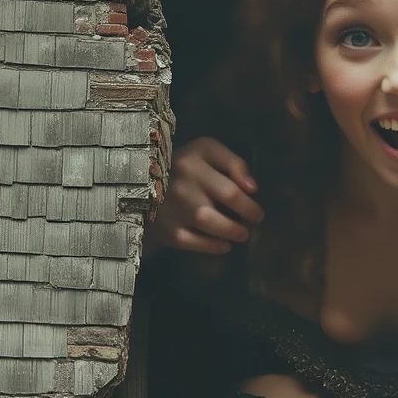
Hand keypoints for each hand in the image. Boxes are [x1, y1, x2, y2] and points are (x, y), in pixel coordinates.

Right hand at [144, 137, 262, 256]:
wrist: (141, 188)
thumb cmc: (184, 168)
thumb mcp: (206, 152)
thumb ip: (232, 162)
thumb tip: (252, 188)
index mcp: (193, 161)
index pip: (231, 182)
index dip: (250, 199)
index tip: (256, 206)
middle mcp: (182, 182)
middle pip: (228, 197)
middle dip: (249, 212)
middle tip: (254, 220)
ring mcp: (173, 208)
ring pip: (212, 222)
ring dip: (233, 231)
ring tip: (241, 234)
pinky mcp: (167, 230)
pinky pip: (195, 242)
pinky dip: (214, 246)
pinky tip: (224, 245)